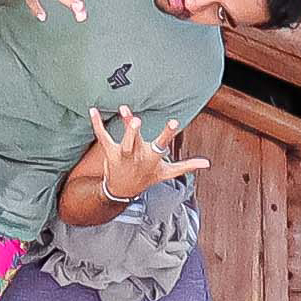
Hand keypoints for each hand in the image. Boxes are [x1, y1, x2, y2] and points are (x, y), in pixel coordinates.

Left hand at [80, 103, 205, 202]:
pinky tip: (94, 110)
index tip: (174, 121)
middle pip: (136, 143)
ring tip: (123, 108)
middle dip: (135, 132)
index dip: (167, 134)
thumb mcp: (166, 173)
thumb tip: (206, 163)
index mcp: (152, 158)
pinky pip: (102, 136)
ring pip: (122, 140)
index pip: (162, 144)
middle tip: (137, 120)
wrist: (121, 192)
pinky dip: (97, 124)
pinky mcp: (109, 151)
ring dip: (122, 127)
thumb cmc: (145, 178)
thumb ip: (186, 166)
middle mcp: (136, 156)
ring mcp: (122, 154)